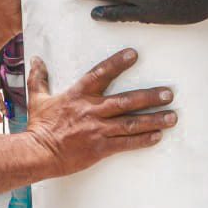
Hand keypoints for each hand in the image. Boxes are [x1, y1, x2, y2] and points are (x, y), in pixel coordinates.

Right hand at [25, 49, 175, 175]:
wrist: (37, 153)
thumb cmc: (39, 126)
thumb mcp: (38, 98)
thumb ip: (40, 78)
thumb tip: (36, 59)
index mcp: (78, 95)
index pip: (101, 74)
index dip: (117, 63)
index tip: (134, 54)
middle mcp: (91, 110)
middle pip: (126, 100)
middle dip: (150, 96)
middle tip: (169, 93)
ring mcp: (97, 129)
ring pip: (131, 123)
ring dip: (154, 119)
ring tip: (172, 116)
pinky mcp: (100, 148)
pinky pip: (126, 143)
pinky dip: (143, 140)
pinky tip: (158, 136)